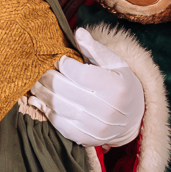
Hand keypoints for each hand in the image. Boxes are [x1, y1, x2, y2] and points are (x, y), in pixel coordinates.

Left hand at [26, 28, 144, 147]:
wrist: (134, 119)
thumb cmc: (121, 84)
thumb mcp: (116, 63)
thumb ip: (95, 49)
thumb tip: (78, 32)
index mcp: (115, 87)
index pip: (79, 73)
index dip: (64, 64)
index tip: (59, 60)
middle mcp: (107, 109)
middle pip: (64, 90)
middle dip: (47, 77)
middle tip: (40, 69)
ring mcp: (96, 127)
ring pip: (58, 107)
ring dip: (41, 93)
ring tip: (36, 82)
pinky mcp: (86, 138)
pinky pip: (58, 124)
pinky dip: (46, 110)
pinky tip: (40, 100)